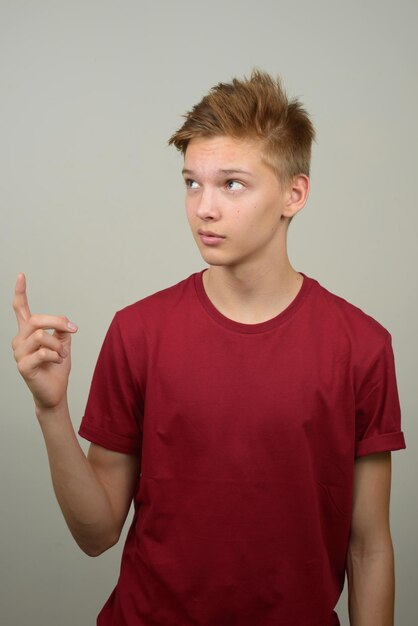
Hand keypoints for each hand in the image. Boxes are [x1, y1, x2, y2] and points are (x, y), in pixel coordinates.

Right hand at [12, 273, 77, 411]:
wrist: (55, 392)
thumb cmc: (57, 368)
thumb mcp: (63, 344)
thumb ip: (61, 331)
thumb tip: (64, 324)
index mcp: (27, 332)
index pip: (21, 308)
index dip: (21, 292)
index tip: (21, 275)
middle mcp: (19, 340)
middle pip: (37, 319)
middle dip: (58, 322)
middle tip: (73, 329)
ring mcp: (19, 353)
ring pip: (41, 336)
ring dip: (59, 345)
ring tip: (62, 354)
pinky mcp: (23, 366)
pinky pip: (43, 353)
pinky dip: (56, 356)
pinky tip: (58, 361)